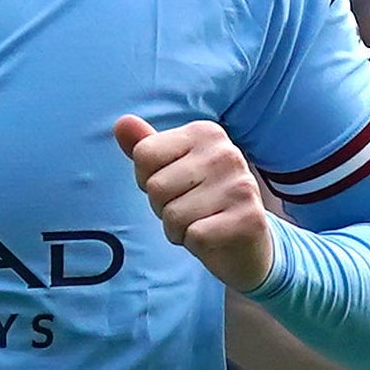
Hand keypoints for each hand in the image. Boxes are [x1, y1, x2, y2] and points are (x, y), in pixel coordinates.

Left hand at [114, 116, 274, 291]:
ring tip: (202, 224)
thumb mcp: (171, 171)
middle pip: (156, 187)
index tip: (175, 188)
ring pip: (172, 215)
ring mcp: (240, 185)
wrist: (246, 246)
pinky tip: (214, 238)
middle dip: (164, 208)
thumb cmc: (202, 205)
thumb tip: (121, 123)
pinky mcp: (248, 219)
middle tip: (191, 211)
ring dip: (179, 229)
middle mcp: (226, 153)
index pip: (144, 154)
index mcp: (206, 133)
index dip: (149, 180)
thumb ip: (146, 147)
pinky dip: (196, 244)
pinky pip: (194, 236)